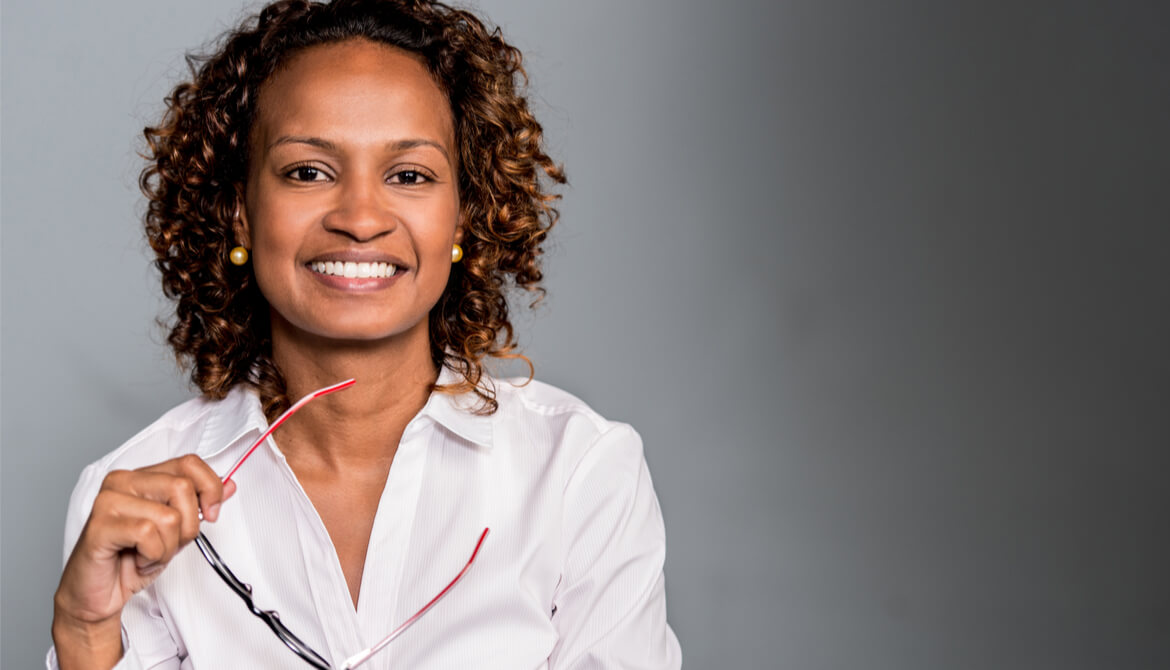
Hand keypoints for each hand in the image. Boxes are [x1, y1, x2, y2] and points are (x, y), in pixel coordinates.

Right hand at [52, 454, 235, 668]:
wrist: (96, 595)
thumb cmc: (131, 559)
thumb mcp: (176, 531)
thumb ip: (199, 505)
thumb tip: (229, 485)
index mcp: (142, 476)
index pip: (189, 463)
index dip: (210, 488)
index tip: (210, 514)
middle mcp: (122, 481)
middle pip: (182, 488)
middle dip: (188, 526)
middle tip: (169, 544)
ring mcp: (108, 501)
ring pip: (169, 516)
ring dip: (168, 547)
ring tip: (147, 555)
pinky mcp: (99, 526)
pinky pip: (148, 534)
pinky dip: (152, 556)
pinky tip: (136, 560)